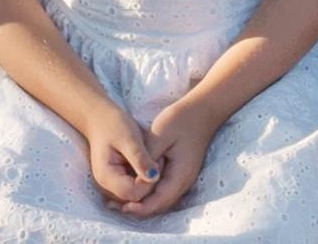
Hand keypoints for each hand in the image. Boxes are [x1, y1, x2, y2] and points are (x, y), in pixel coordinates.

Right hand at [83, 102, 158, 206]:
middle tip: (159, 158)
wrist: (99, 118)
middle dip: (149, 182)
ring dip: (147, 180)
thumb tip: (154, 178)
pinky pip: (132, 187)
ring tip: (154, 158)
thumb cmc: (114, 124)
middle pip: (134, 198)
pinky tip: (147, 162)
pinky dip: (142, 178)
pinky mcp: (116, 182)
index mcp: (106, 178)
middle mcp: (106, 187)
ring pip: (134, 195)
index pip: (133, 194)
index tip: (159, 160)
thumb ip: (140, 159)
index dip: (149, 182)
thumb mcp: (129, 138)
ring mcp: (110, 186)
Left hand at [116, 97, 221, 217]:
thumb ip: (146, 159)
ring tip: (121, 200)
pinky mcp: (180, 173)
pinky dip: (149, 192)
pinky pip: (163, 190)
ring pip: (161, 199)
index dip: (139, 208)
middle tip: (115, 206)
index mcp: (180, 176)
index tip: (121, 206)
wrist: (202, 109)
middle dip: (138, 208)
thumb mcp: (159, 136)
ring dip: (143, 201)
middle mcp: (184, 182)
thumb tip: (134, 180)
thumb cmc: (180, 120)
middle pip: (159, 205)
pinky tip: (136, 186)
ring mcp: (183, 178)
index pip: (158, 202)